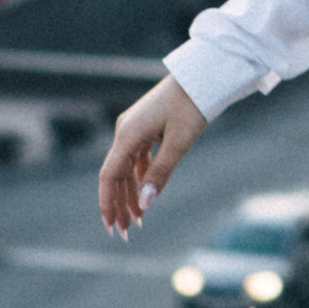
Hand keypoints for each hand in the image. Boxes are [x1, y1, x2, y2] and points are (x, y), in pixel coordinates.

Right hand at [98, 75, 207, 233]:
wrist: (202, 76)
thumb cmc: (192, 106)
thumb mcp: (179, 143)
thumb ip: (160, 173)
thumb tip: (144, 204)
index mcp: (127, 134)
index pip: (109, 176)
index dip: (107, 203)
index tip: (110, 226)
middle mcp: (125, 131)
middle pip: (115, 174)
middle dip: (119, 204)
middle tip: (126, 231)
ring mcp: (134, 128)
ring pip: (126, 168)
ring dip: (130, 193)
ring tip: (137, 218)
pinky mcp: (145, 127)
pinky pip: (137, 158)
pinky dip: (140, 177)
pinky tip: (145, 193)